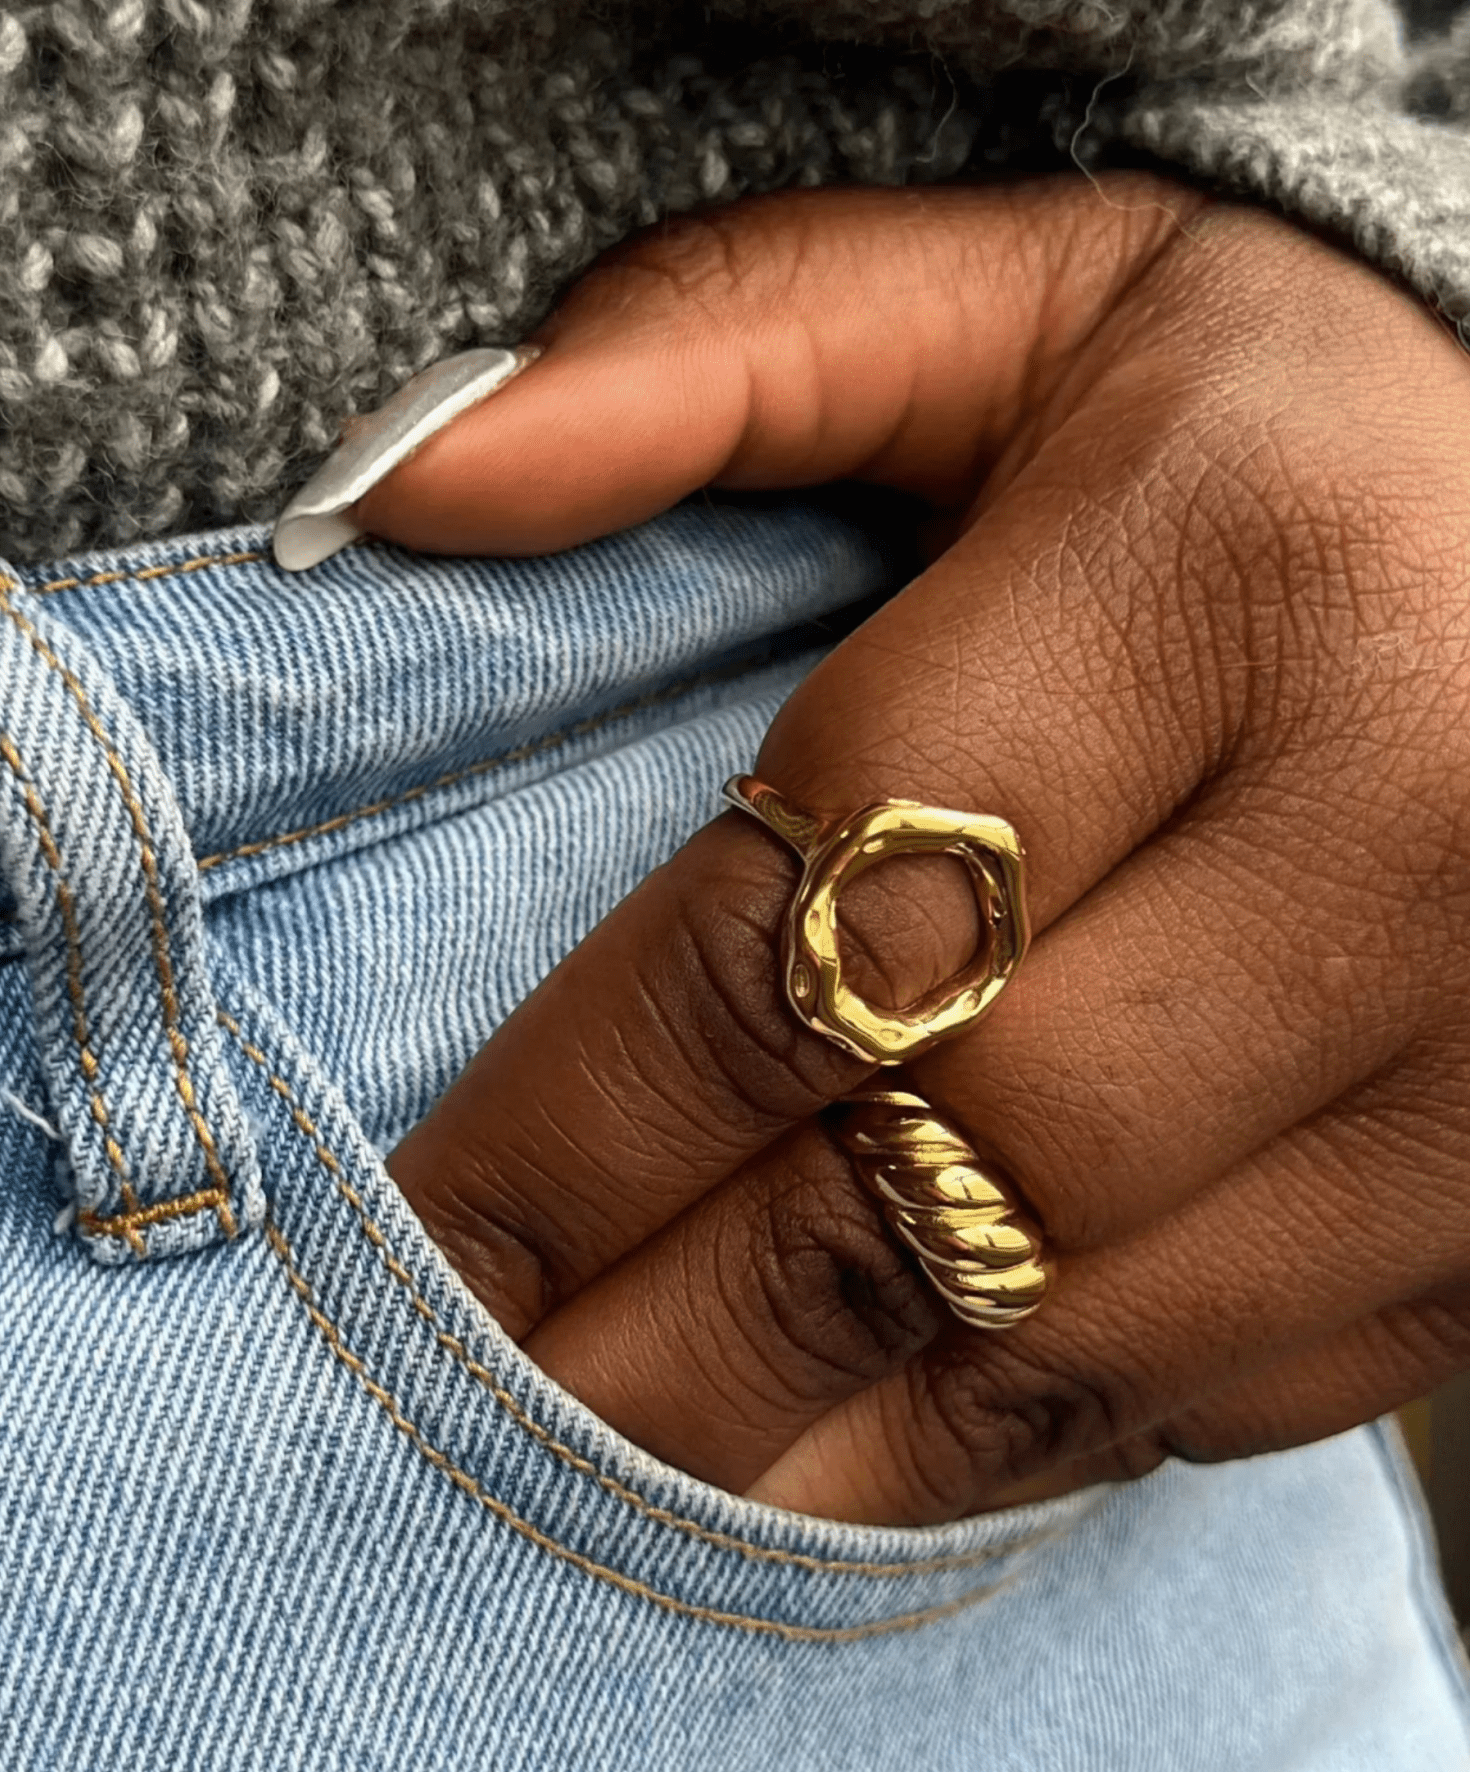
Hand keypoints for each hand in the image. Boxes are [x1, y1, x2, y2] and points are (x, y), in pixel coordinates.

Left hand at [358, 175, 1469, 1523]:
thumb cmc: (1264, 399)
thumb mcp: (1015, 299)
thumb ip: (713, 354)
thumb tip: (402, 483)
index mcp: (1236, 559)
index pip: (835, 905)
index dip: (589, 1115)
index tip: (418, 1232)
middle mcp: (1410, 820)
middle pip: (956, 1170)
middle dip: (676, 1334)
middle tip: (470, 1411)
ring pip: (1090, 1334)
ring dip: (819, 1433)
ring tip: (617, 1472)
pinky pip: (1227, 1384)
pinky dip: (1007, 1432)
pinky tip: (857, 1426)